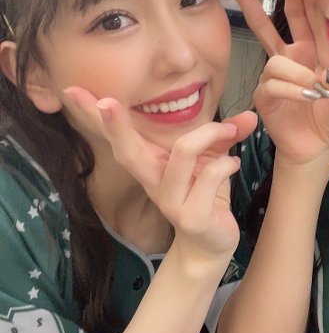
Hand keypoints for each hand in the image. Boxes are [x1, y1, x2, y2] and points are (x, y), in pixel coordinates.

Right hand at [63, 87, 256, 258]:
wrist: (213, 242)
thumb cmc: (206, 194)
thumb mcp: (213, 159)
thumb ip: (228, 135)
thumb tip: (252, 115)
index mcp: (151, 165)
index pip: (119, 138)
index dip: (98, 116)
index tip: (74, 91)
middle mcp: (153, 182)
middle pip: (128, 151)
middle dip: (116, 125)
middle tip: (106, 103)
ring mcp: (169, 200)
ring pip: (183, 152)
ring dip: (211, 134)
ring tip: (229, 132)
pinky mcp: (191, 216)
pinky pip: (210, 176)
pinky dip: (228, 163)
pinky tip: (234, 164)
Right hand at [223, 0, 328, 164]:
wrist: (318, 149)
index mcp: (308, 52)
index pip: (298, 17)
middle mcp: (288, 61)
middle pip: (263, 25)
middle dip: (248, 0)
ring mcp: (274, 78)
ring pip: (276, 63)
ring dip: (297, 75)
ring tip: (317, 91)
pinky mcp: (265, 98)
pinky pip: (273, 85)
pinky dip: (292, 90)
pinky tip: (308, 98)